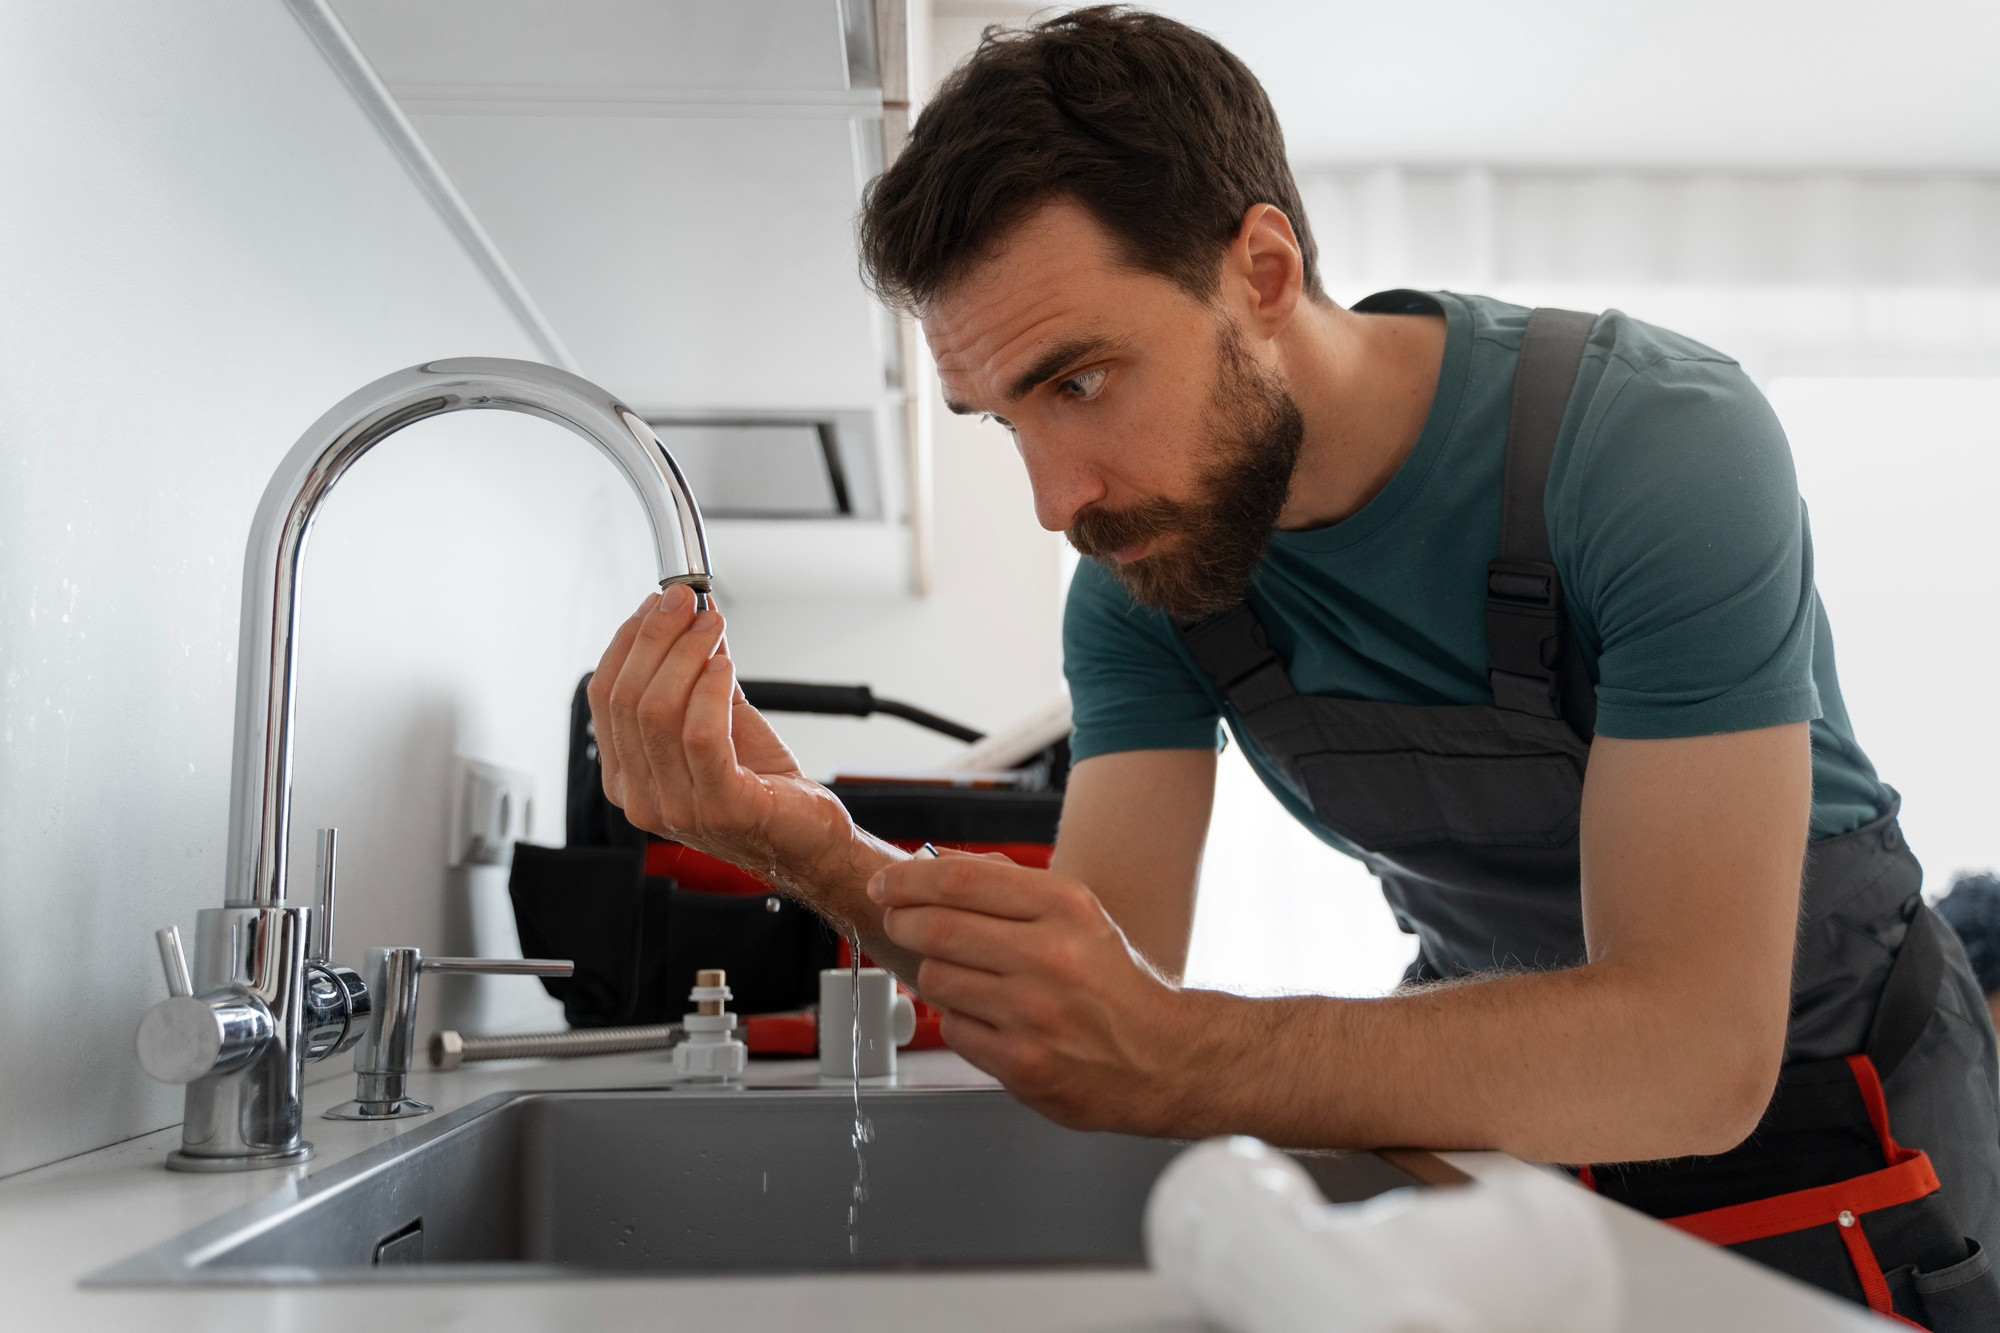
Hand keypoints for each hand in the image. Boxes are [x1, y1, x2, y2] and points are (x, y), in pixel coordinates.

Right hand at [588, 586, 855, 895]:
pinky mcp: (720, 807)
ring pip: (659, 712)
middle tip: (686, 603)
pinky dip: (711, 691)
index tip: (656, 604)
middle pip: (628, 699)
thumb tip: (690, 615)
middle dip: (656, 638)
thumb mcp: (720, 721)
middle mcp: (642, 797)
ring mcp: (677, 808)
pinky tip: (725, 667)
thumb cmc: (763, 788)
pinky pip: (701, 736)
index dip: (628, 642)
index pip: (605, 697)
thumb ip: (698, 675)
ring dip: (688, 654)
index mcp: (628, 777)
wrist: (807, 839)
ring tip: (712, 628)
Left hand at [868, 852, 1194, 1134]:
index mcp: (1065, 907)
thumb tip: (933, 862)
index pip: (959, 881)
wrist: (1160, 1058)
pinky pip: (953, 1028)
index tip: (884, 883)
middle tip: (898, 921)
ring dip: (935, 974)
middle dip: (903, 922)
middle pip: (936, 929)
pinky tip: (988, 1017)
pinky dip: (958, 1019)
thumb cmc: (1110, 983)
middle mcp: (1051, 957)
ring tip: (964, 976)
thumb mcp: (1076, 914)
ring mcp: (1034, 1015)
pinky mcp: (1022, 1064)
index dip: (907, 879)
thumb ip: (1007, 885)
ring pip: (937, 980)